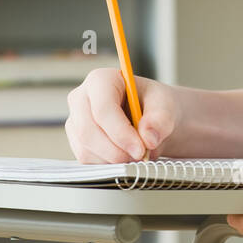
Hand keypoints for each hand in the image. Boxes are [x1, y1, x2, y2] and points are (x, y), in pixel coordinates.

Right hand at [65, 68, 179, 162]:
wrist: (152, 117)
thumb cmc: (155, 104)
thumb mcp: (166, 105)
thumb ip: (161, 119)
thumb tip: (148, 138)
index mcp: (101, 80)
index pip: (102, 109)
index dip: (120, 132)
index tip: (141, 148)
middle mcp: (82, 98)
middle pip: (88, 130)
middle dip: (116, 150)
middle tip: (140, 157)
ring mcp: (76, 120)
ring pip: (86, 148)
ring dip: (114, 158)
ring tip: (138, 153)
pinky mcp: (76, 140)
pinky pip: (87, 158)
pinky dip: (108, 163)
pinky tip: (125, 154)